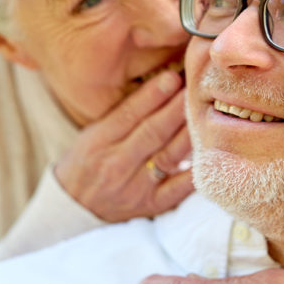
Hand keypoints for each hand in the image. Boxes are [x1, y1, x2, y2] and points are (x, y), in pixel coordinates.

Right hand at [55, 70, 193, 221]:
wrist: (75, 207)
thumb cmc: (87, 161)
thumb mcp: (93, 132)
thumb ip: (123, 112)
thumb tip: (162, 85)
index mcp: (99, 141)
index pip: (128, 113)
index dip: (153, 94)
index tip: (173, 77)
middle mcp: (116, 164)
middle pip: (152, 132)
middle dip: (176, 108)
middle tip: (195, 88)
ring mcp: (135, 187)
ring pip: (168, 156)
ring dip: (189, 133)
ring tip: (206, 113)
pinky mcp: (151, 204)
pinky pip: (178, 189)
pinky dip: (194, 172)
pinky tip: (209, 154)